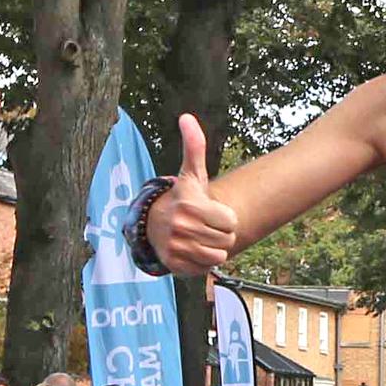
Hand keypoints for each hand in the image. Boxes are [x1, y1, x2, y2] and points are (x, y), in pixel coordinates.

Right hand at [151, 113, 240, 272]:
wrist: (154, 225)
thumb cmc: (182, 199)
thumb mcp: (191, 174)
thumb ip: (194, 146)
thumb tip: (186, 117)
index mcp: (189, 204)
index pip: (231, 222)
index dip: (226, 218)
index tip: (210, 212)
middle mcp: (180, 226)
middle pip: (227, 240)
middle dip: (221, 234)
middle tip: (205, 226)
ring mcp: (176, 246)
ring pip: (218, 255)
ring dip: (214, 248)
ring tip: (200, 237)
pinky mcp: (174, 264)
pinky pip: (206, 268)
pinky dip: (203, 261)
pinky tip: (192, 250)